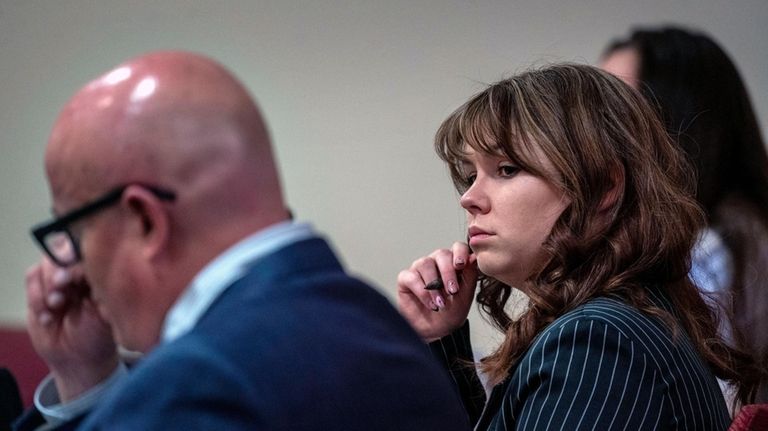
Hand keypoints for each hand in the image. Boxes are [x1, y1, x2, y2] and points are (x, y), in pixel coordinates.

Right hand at [26, 257, 118, 401]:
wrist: (77, 358)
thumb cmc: (98, 335)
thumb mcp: (106, 314)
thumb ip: (101, 291)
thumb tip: (94, 271)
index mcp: (102, 271)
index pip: (89, 250)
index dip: (77, 256)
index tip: (73, 269)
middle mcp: (80, 270)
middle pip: (63, 249)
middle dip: (58, 269)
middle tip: (60, 287)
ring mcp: (59, 277)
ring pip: (45, 264)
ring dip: (46, 286)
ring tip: (56, 306)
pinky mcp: (40, 288)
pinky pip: (31, 278)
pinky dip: (36, 297)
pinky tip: (47, 316)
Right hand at [397, 242, 477, 341]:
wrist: (438, 331)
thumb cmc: (452, 311)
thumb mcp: (466, 294)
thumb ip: (470, 275)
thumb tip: (474, 257)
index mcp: (453, 262)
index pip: (458, 247)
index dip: (460, 253)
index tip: (462, 265)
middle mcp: (436, 262)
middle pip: (441, 254)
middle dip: (448, 272)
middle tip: (453, 291)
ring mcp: (419, 269)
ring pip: (425, 264)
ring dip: (434, 285)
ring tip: (441, 303)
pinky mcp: (405, 279)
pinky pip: (411, 277)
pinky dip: (422, 292)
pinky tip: (431, 304)